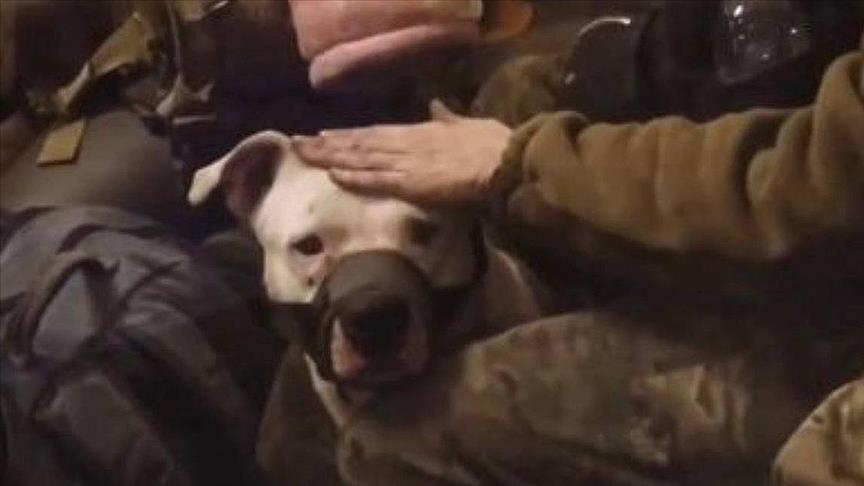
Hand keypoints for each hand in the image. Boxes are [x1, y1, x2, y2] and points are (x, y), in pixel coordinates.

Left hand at [293, 100, 511, 206]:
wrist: (504, 161)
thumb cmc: (493, 145)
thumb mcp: (468, 124)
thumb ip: (448, 117)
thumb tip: (437, 105)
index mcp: (421, 131)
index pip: (377, 133)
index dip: (350, 135)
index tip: (327, 135)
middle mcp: (406, 144)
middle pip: (360, 143)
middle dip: (328, 144)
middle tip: (297, 143)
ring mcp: (406, 162)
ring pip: (360, 158)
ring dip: (330, 157)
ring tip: (303, 154)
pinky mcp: (410, 183)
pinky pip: (376, 180)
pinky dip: (353, 177)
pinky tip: (332, 175)